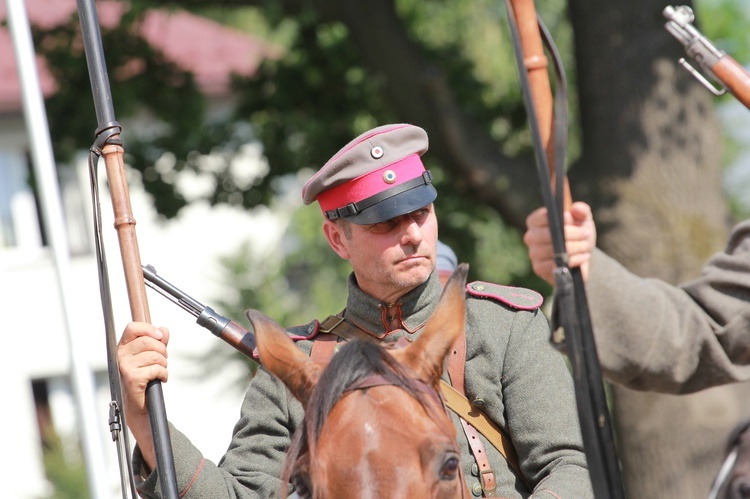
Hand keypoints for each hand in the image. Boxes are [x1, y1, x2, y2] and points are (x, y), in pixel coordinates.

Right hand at [117, 321, 169, 469]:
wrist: (139, 406)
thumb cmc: (144, 380)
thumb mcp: (151, 357)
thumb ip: (158, 342)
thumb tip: (164, 330)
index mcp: (123, 347)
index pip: (133, 327)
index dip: (149, 329)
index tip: (160, 336)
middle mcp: (121, 355)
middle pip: (149, 341)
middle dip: (163, 350)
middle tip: (163, 360)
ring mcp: (125, 366)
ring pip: (155, 355)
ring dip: (164, 364)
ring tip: (159, 371)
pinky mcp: (132, 377)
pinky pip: (156, 368)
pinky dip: (163, 374)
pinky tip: (160, 379)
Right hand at [523, 201, 595, 284]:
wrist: (582, 256)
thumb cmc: (578, 233)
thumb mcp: (583, 219)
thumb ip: (582, 211)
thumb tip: (576, 209)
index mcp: (536, 221)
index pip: (539, 217)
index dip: (557, 218)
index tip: (571, 218)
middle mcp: (531, 237)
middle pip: (548, 234)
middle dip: (571, 234)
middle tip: (586, 233)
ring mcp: (533, 254)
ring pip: (553, 250)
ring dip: (574, 247)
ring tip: (585, 246)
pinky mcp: (539, 268)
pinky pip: (555, 264)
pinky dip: (572, 261)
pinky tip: (582, 257)